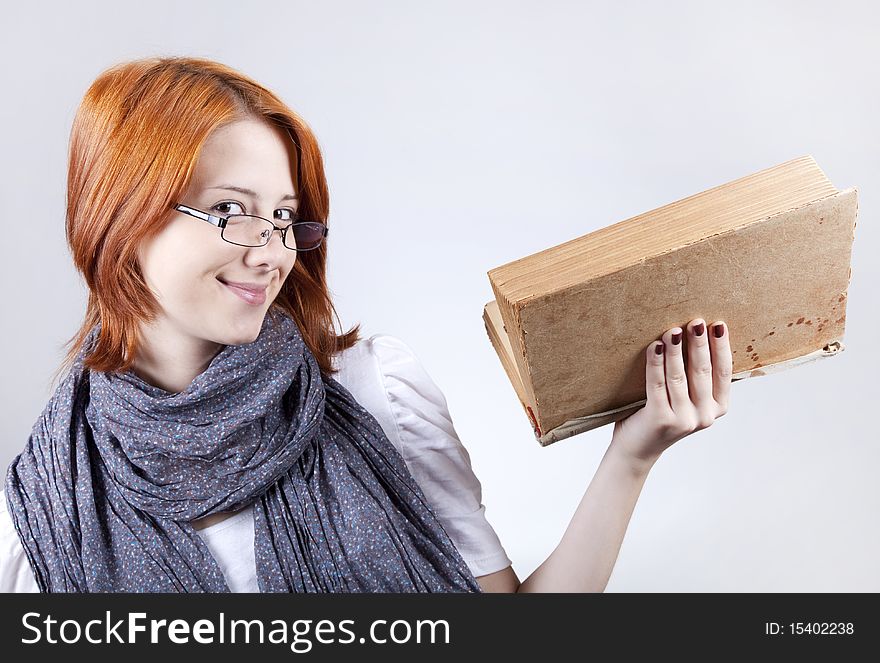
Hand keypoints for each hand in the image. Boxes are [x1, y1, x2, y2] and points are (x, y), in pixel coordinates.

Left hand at [610, 318, 732, 469]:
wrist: (637, 449)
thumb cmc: (661, 414)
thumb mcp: (687, 398)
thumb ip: (695, 377)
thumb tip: (692, 334)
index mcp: (718, 407)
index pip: (725, 371)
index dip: (722, 347)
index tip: (719, 324)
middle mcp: (705, 415)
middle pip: (703, 371)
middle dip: (699, 343)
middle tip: (696, 321)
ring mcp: (684, 419)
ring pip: (680, 376)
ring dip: (676, 350)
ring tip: (673, 330)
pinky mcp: (661, 419)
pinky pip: (658, 383)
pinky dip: (656, 362)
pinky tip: (656, 346)